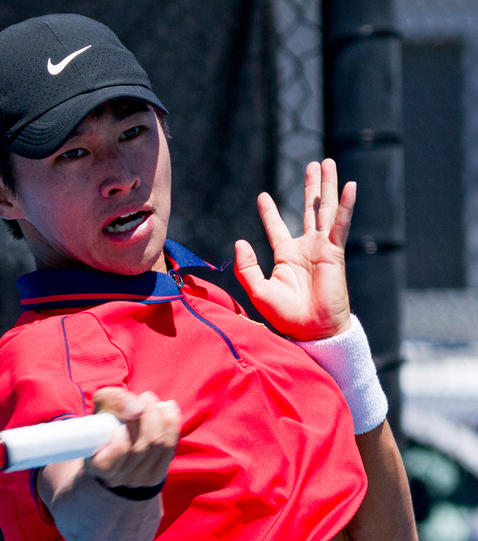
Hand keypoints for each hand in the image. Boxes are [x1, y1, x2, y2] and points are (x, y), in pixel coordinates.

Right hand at [86, 388, 179, 487]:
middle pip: (140, 447)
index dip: (120, 440)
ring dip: (161, 417)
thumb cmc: (107, 419)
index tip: (122, 424)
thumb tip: (138, 408)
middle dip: (148, 416)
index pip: (110, 461)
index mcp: (96, 465)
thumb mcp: (103, 403)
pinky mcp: (156, 476)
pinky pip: (170, 447)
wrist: (119, 436)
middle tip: (146, 397)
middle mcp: (116, 479)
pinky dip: (172, 424)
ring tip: (155, 401)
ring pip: (158, 445)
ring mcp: (138, 480)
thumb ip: (115, 401)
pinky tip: (168, 409)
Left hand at [234, 158, 355, 340]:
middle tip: (313, 164)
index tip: (262, 196)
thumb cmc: (286, 316)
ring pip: (325, 209)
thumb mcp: (258, 290)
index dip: (269, 212)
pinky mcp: (335, 252)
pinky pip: (340, 224)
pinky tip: (349, 185)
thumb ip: (247, 267)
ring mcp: (322, 248)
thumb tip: (239, 242)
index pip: (276, 227)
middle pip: (309, 210)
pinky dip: (345, 205)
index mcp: (286, 257)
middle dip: (311, 187)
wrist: (311, 330)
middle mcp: (306, 248)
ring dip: (327, 186)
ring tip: (328, 162)